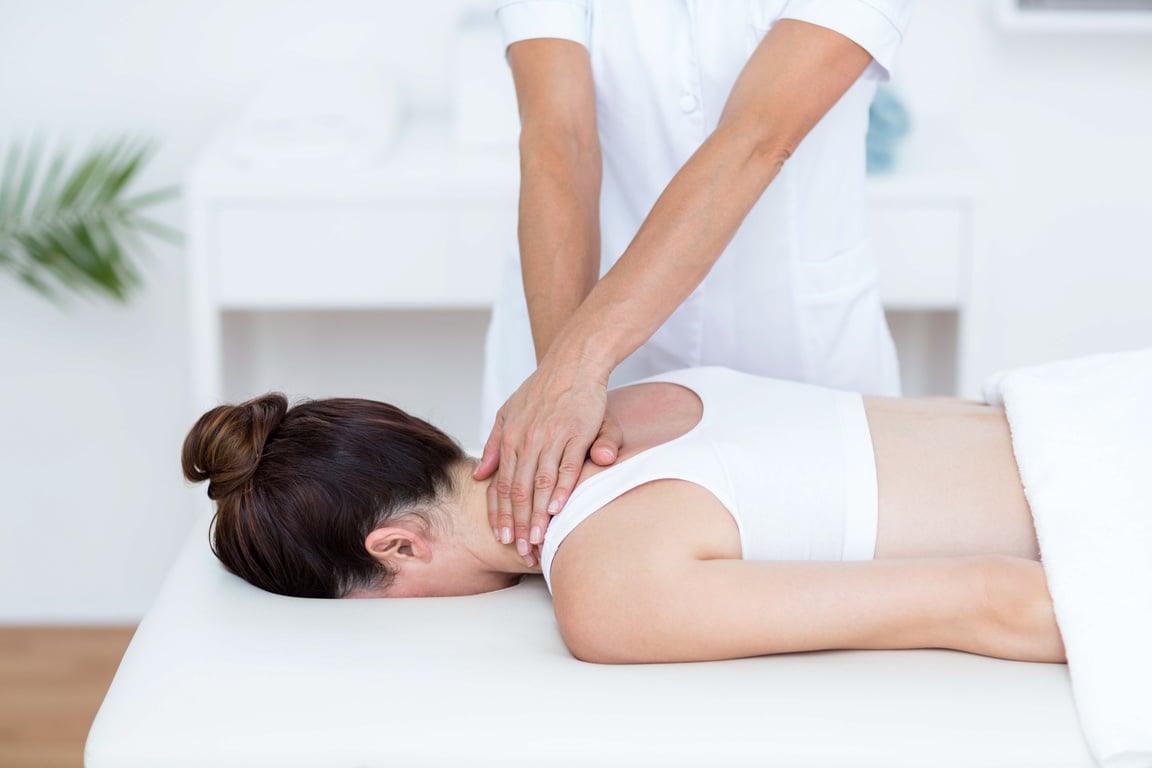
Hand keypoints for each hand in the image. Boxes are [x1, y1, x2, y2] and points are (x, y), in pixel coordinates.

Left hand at [473, 362, 622, 565]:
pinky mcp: (577, 433)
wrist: (573, 361)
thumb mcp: (508, 411)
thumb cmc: (543, 389)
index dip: (500, 514)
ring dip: (537, 516)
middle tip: (519, 550)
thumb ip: (494, 444)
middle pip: (518, 491)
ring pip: (540, 484)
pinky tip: (557, 511)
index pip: (501, 484)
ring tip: (536, 541)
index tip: (501, 538)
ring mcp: (552, 436)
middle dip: (517, 524)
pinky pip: (567, 467)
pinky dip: (561, 490)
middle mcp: (527, 439)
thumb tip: (480, 474)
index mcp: (510, 437)